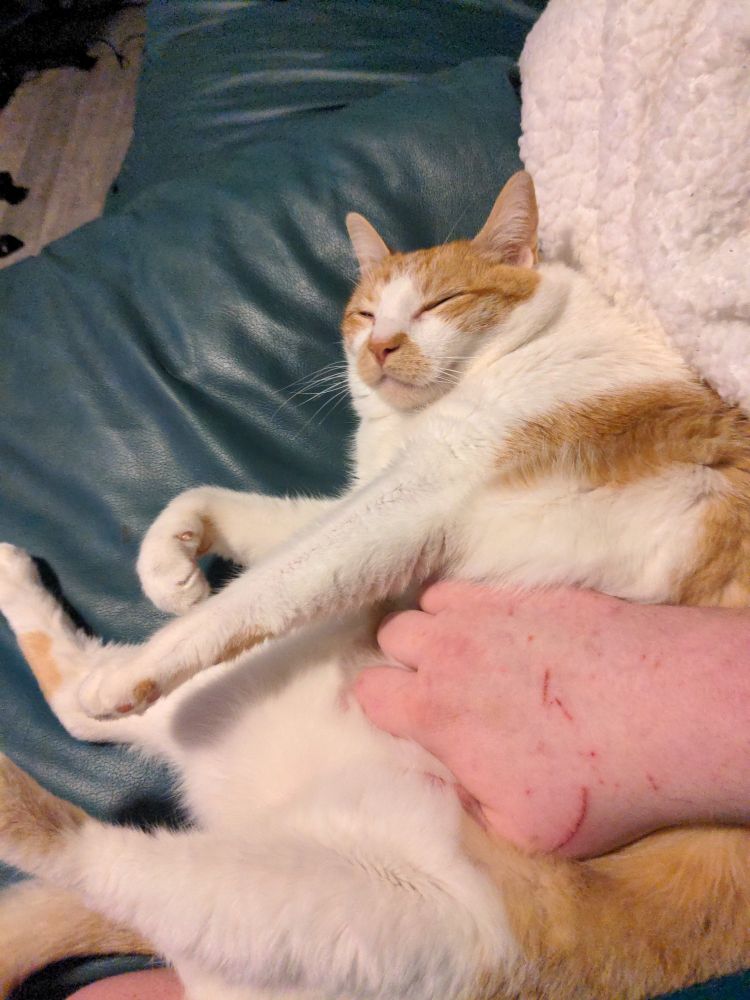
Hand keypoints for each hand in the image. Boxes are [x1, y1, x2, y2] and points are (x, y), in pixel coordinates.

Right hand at [355, 582, 749, 857]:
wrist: (668, 709)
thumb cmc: (598, 782)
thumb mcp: (525, 830)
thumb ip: (473, 800)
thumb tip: (459, 775)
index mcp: (438, 713)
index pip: (368, 691)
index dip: (380, 704)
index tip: (402, 717)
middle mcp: (451, 652)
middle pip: (392, 634)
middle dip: (404, 657)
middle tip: (436, 680)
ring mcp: (489, 612)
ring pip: (428, 602)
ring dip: (436, 625)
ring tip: (467, 648)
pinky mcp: (529, 589)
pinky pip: (474, 583)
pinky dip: (472, 602)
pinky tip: (500, 623)